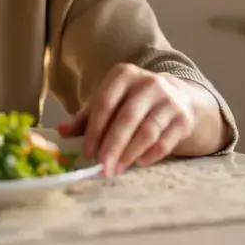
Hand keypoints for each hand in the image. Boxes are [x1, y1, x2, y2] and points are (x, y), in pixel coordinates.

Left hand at [57, 63, 203, 176]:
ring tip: (117, 169)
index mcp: (124, 75)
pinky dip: (150, 155)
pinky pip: (165, 141)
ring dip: (130, 153)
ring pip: (147, 131)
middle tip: (102, 168)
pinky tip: (138, 163)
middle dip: (112, 146)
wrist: (179, 97)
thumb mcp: (110, 101)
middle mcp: (148, 83)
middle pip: (127, 118)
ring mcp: (169, 100)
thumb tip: (61, 131)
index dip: (95, 130)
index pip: (105, 102)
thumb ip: (86, 117)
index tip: (87, 153)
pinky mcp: (183, 118)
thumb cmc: (133, 102)